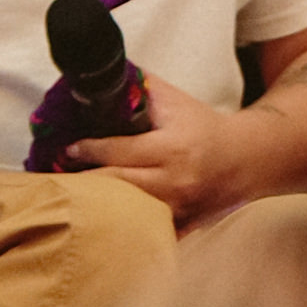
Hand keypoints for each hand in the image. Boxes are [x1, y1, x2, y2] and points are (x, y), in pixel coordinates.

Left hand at [63, 71, 272, 226]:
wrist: (248, 158)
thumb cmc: (205, 127)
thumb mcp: (177, 102)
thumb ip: (142, 88)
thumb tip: (103, 74)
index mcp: (171, 148)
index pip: (118, 151)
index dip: (88, 150)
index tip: (68, 149)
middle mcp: (174, 181)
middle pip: (115, 186)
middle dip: (83, 181)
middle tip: (58, 177)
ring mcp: (179, 207)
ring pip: (126, 213)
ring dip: (98, 205)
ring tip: (72, 199)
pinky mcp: (183, 225)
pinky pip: (147, 232)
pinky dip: (125, 228)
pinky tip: (105, 222)